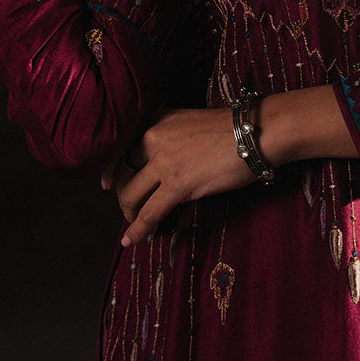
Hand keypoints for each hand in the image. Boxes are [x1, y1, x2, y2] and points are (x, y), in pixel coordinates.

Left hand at [102, 107, 256, 247]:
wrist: (254, 132)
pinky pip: (149, 212)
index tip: (105, 183)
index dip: (110, 170)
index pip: (121, 148)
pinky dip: (138, 229)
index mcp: (156, 121)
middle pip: (121, 172)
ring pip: (130, 194)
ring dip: (129, 212)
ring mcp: (164, 161)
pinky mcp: (177, 184)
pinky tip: (133, 239)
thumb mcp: (190, 122)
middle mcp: (153, 137)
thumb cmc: (232, 128)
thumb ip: (170, 137)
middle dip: (121, 194)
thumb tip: (159, 163)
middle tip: (127, 207)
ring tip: (134, 223)